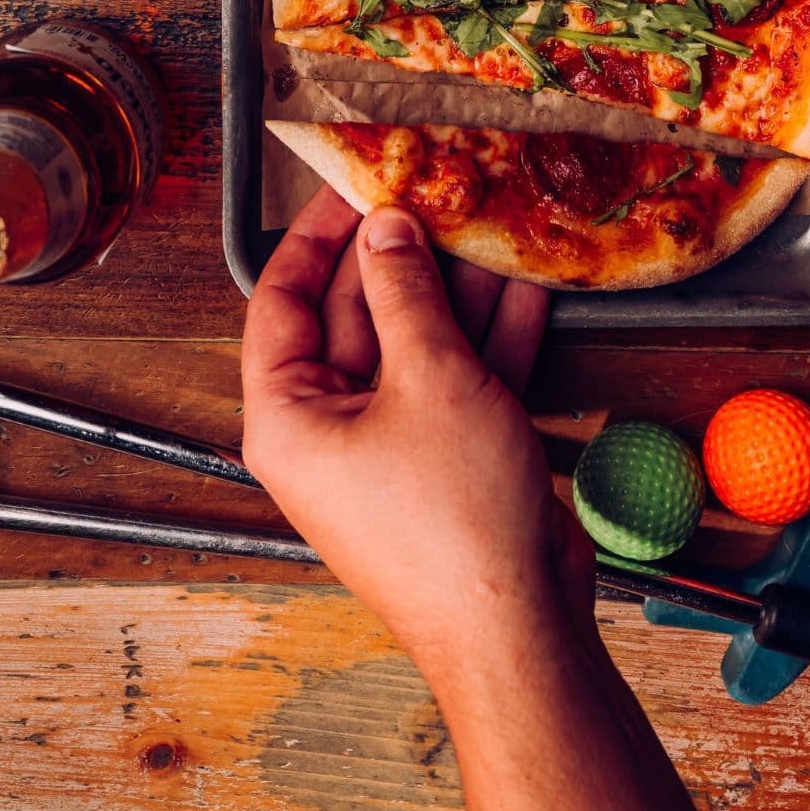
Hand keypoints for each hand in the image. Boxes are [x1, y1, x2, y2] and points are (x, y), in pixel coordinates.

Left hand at [240, 189, 593, 671]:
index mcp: (289, 415)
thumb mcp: (429, 378)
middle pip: (356, 315)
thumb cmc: (452, 520)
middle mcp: (330, 428)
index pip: (281, 300)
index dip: (315, 235)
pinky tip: (528, 283)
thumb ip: (407, 292)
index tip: (353, 185)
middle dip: (402, 256)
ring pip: (417, 343)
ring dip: (457, 288)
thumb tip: (389, 228)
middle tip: (436, 193)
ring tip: (489, 223)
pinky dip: (492, 335)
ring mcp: (392, 444)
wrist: (520, 625)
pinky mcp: (447, 457)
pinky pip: (459, 378)